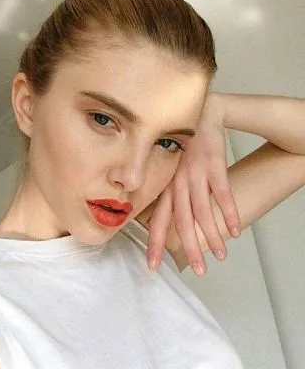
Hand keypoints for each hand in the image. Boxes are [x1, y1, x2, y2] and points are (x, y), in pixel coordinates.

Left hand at [147, 93, 241, 275]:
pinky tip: (235, 231)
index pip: (156, 219)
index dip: (154, 243)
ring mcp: (195, 174)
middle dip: (188, 248)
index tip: (153, 265)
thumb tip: (168, 221)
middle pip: (181, 221)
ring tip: (221, 256)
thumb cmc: (184, 148)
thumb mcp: (169, 170)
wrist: (200, 116)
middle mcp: (177, 183)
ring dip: (213, 236)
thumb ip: (169, 195)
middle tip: (198, 271)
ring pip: (202, 211)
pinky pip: (222, 194)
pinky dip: (228, 213)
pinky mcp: (214, 165)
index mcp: (165, 186)